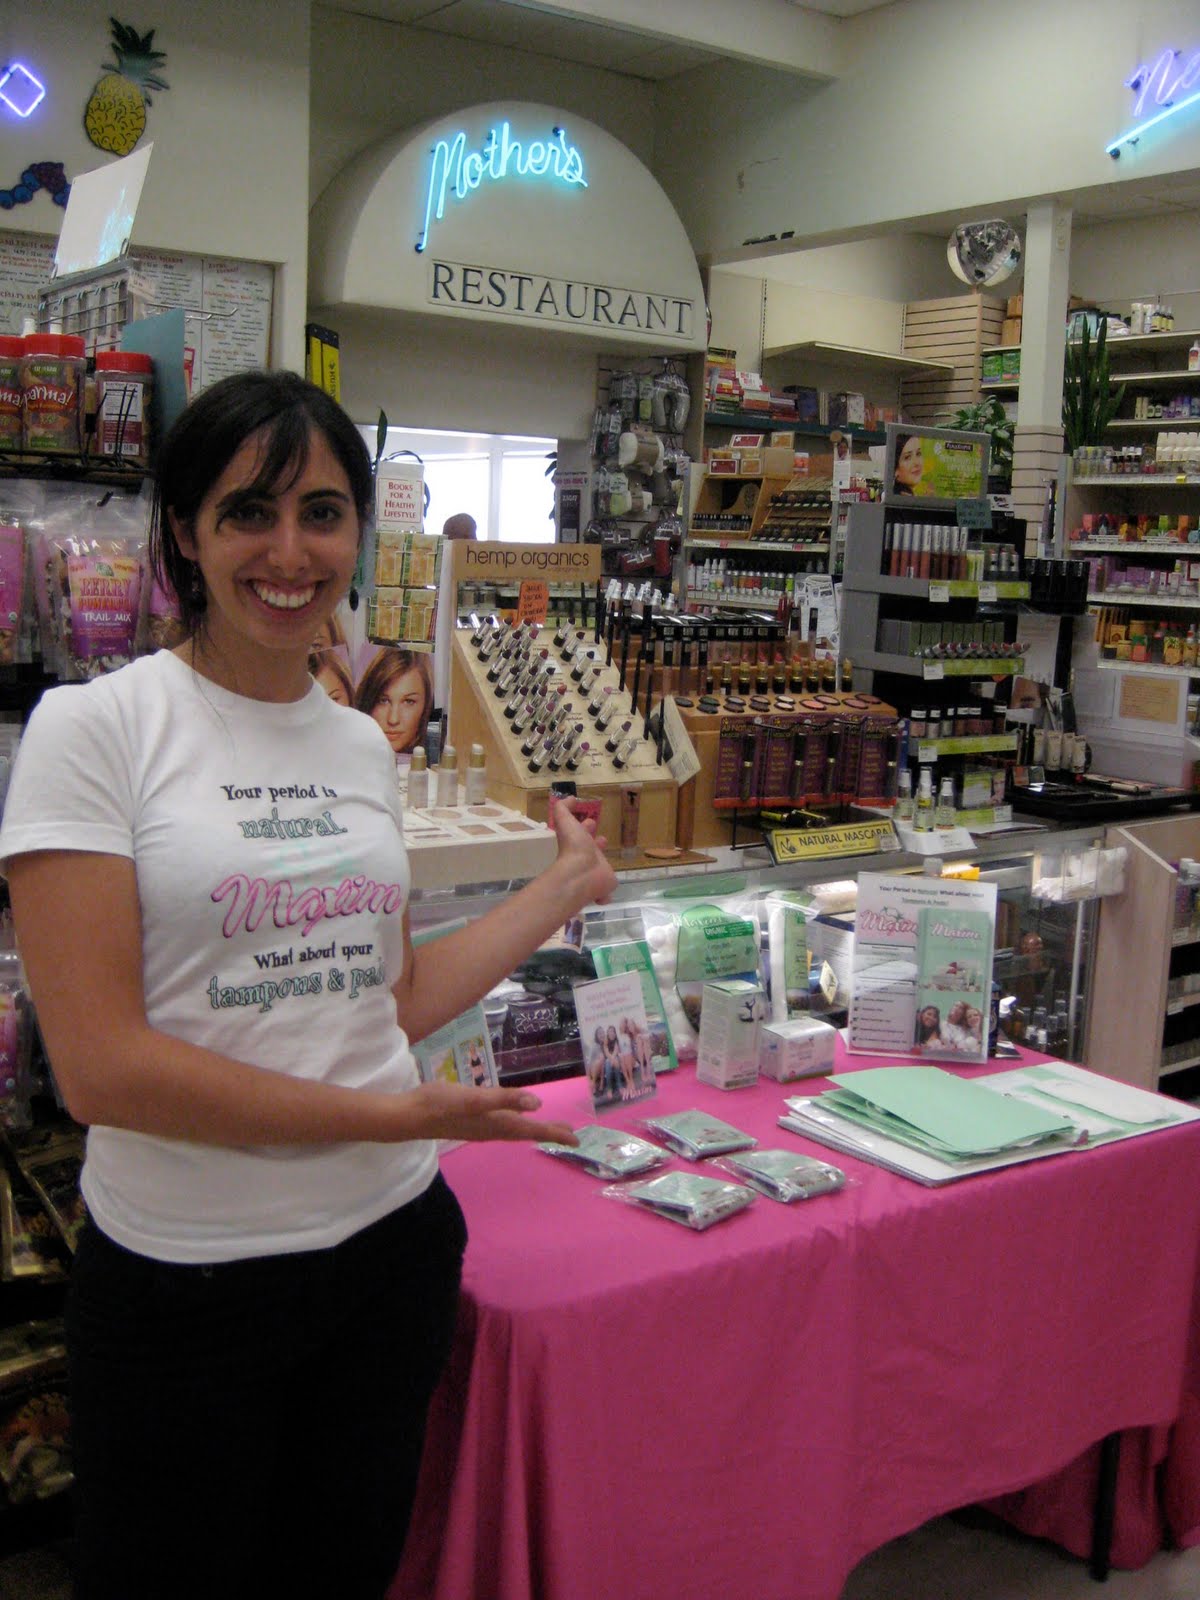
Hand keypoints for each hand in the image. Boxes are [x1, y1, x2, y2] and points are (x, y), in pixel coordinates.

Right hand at [411, 1081, 578, 1145]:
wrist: (408, 1116)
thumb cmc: (439, 1104)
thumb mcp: (473, 1098)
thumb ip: (504, 1099)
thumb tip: (536, 1104)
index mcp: (496, 1124)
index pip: (532, 1130)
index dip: (554, 1134)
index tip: (576, 1140)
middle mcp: (491, 1130)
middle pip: (526, 1133)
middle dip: (548, 1133)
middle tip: (570, 1134)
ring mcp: (480, 1128)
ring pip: (514, 1131)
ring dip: (533, 1130)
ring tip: (548, 1128)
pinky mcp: (469, 1123)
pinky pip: (500, 1126)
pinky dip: (514, 1124)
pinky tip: (511, 1118)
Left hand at [548, 798, 617, 909]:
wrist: (580, 874)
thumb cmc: (573, 847)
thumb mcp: (565, 821)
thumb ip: (564, 808)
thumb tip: (571, 798)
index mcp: (579, 842)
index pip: (582, 832)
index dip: (586, 826)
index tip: (591, 821)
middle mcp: (587, 857)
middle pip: (592, 849)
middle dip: (597, 844)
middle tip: (602, 839)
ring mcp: (596, 873)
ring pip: (600, 869)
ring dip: (603, 864)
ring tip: (608, 863)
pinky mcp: (606, 886)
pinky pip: (607, 888)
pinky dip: (606, 891)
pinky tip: (606, 888)